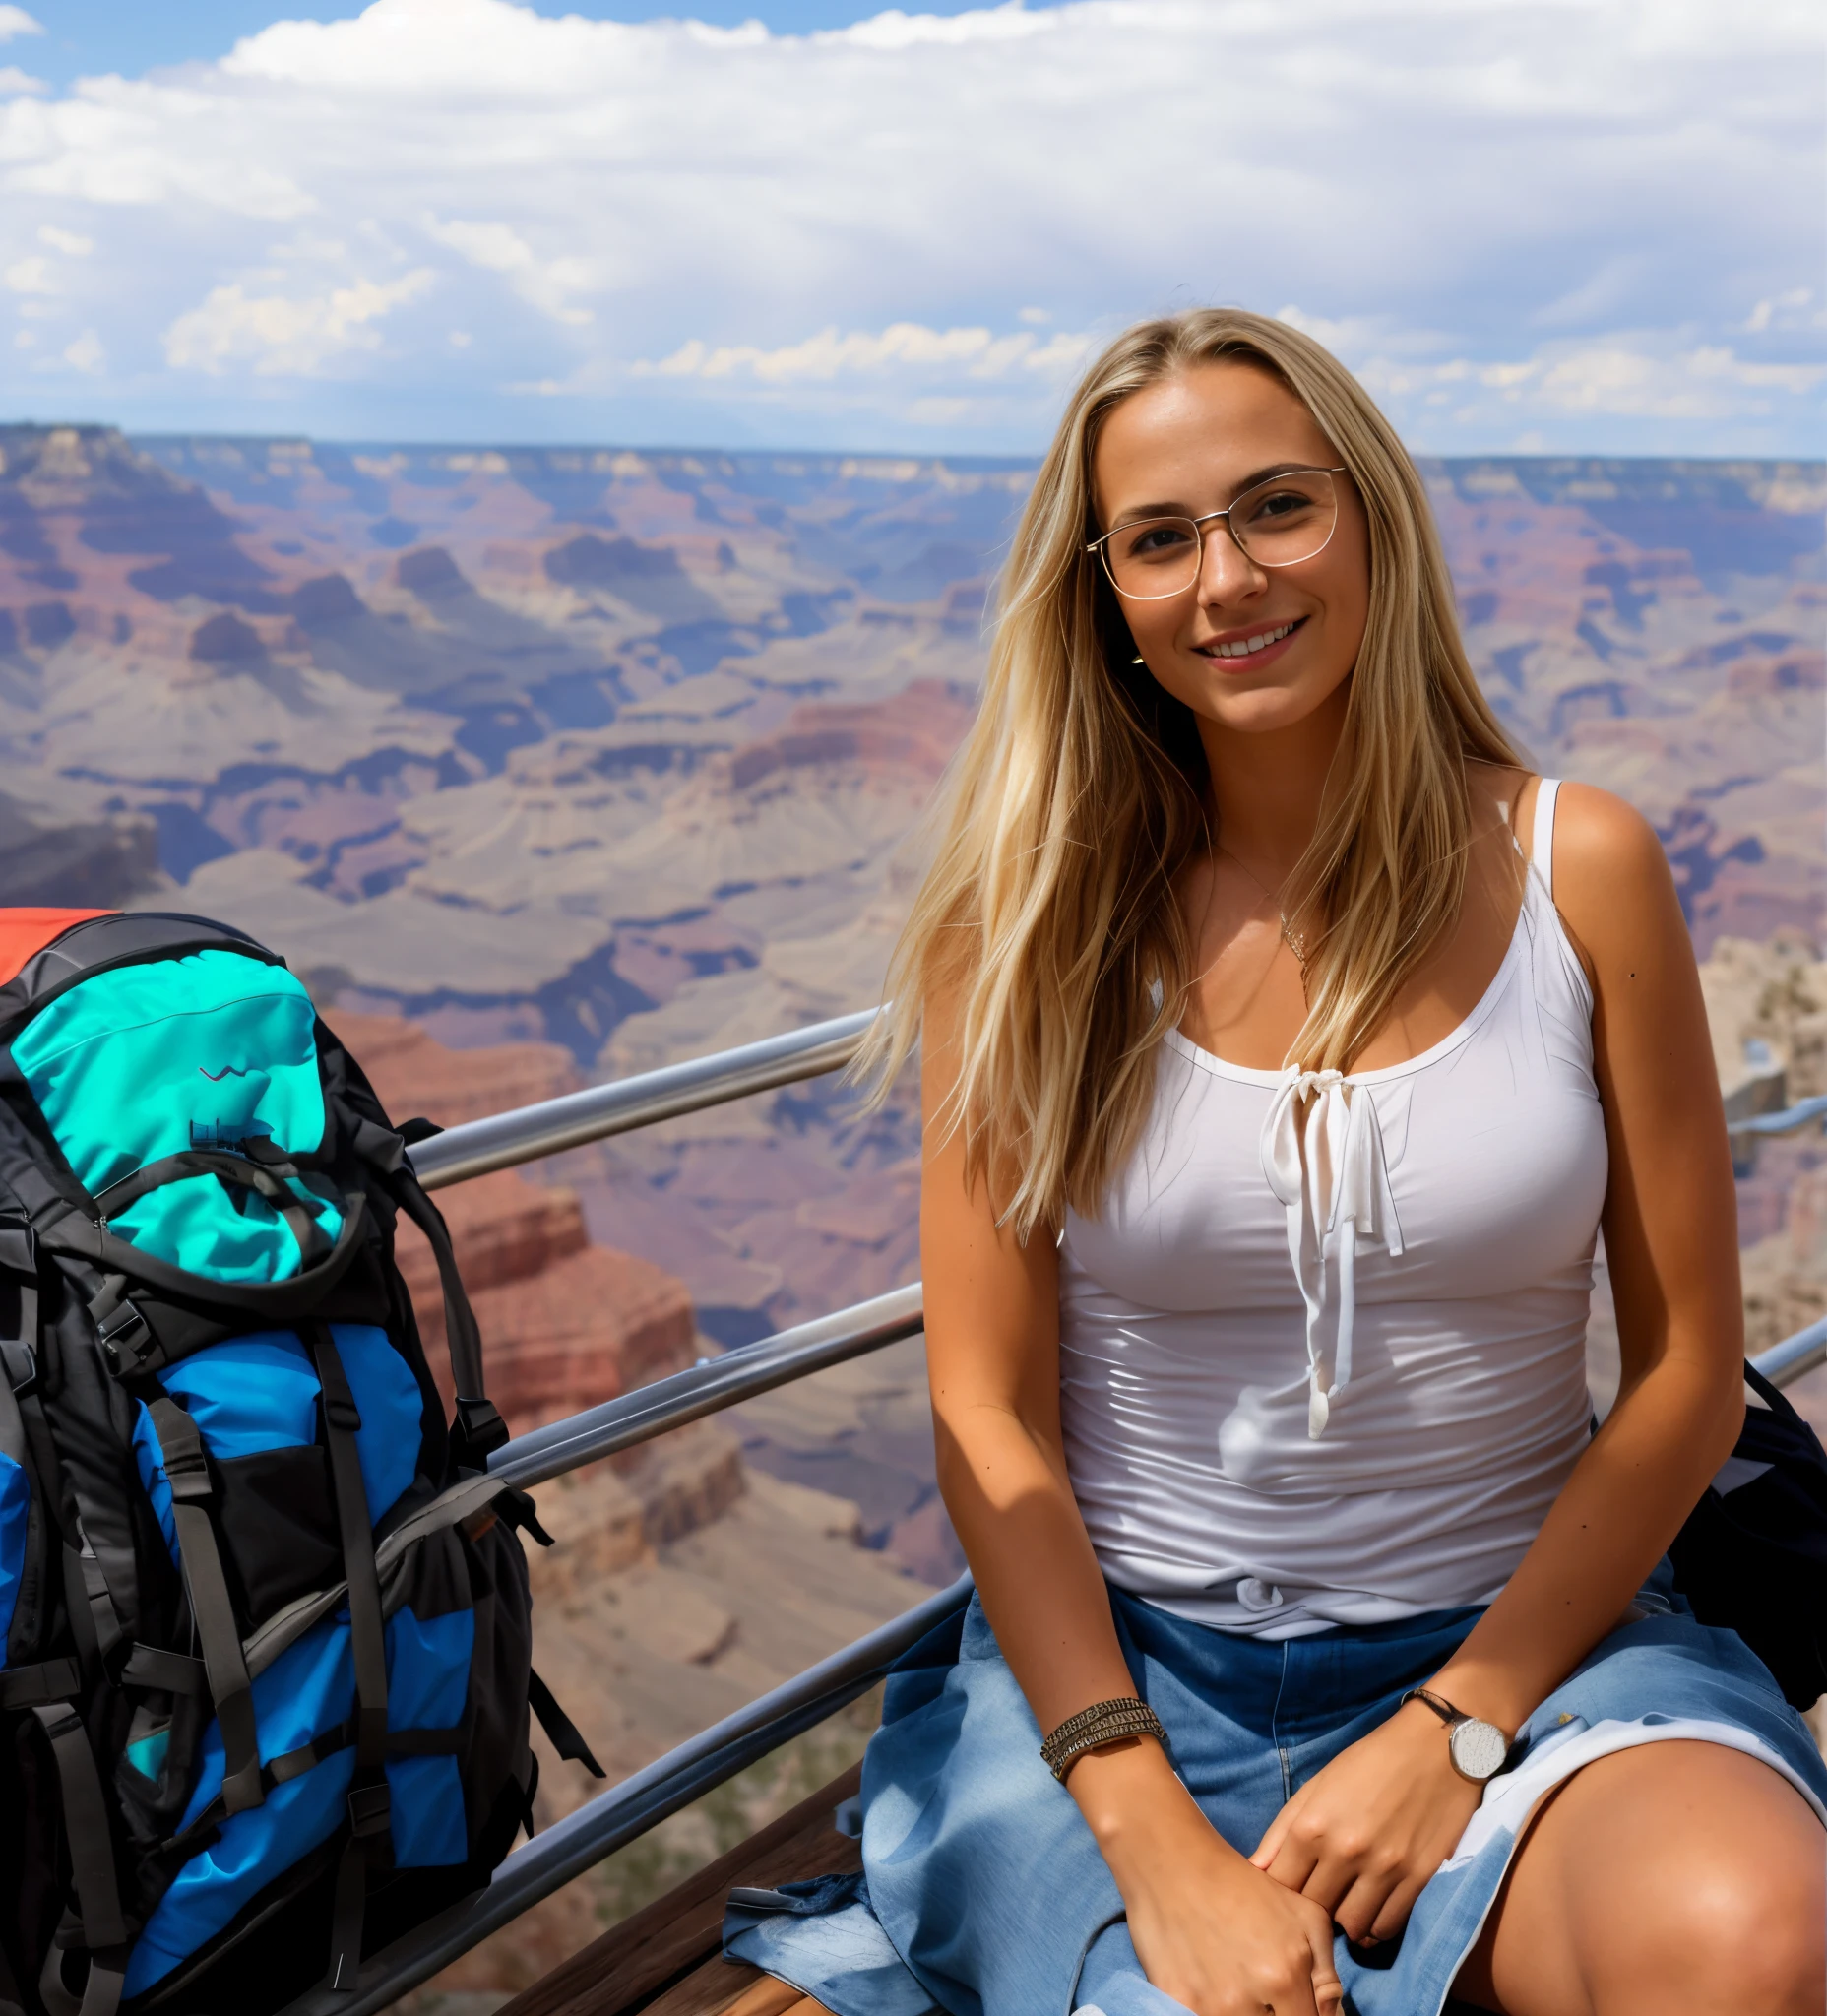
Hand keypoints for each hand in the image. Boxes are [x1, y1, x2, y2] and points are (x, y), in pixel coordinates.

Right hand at [1074, 1743, 1341, 2015]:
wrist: (1171, 1860)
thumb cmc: (1240, 1884)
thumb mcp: (1302, 1913)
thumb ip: (1326, 1972)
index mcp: (1286, 1975)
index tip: (1295, 2004)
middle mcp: (1249, 1997)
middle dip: (1276, 2015)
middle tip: (1266, 1991)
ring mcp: (1209, 2005)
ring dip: (1245, 2015)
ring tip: (1237, 1984)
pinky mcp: (1176, 2002)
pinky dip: (1211, 2011)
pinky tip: (1212, 1989)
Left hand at [1250, 1698, 1484, 1947]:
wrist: (1435, 1747)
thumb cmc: (1369, 1761)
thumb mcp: (1317, 1785)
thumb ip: (1283, 1831)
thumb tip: (1255, 1870)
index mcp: (1313, 1825)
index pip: (1282, 1884)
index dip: (1282, 1890)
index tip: (1291, 1885)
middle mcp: (1345, 1851)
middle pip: (1315, 1908)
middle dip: (1312, 1905)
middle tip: (1320, 1894)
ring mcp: (1383, 1868)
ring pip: (1351, 1926)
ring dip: (1344, 1920)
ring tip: (1346, 1902)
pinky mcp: (1417, 1879)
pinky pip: (1387, 1927)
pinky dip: (1375, 1927)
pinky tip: (1372, 1911)